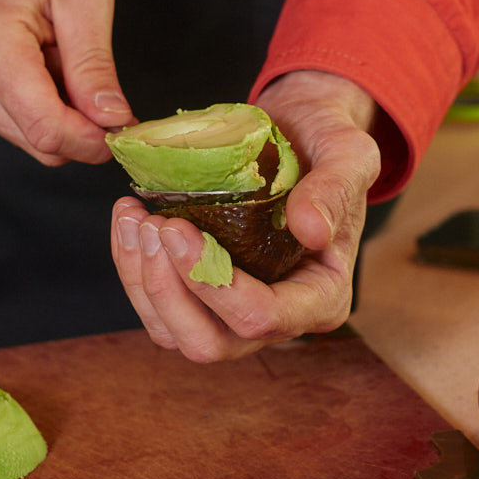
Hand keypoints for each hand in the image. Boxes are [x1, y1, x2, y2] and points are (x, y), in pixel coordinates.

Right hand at [0, 0, 133, 164]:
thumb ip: (95, 63)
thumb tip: (112, 119)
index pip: (44, 127)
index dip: (91, 140)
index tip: (122, 127)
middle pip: (40, 141)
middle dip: (81, 126)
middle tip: (96, 82)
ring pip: (31, 141)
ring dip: (61, 114)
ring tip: (58, 61)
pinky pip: (16, 131)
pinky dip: (40, 111)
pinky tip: (39, 72)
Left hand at [110, 71, 381, 360]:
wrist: (300, 134)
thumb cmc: (329, 144)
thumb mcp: (348, 154)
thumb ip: (335, 189)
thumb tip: (309, 229)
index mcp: (322, 299)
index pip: (262, 319)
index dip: (213, 284)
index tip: (177, 227)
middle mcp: (278, 320)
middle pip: (208, 343)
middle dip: (167, 290)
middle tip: (153, 225)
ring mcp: (234, 313)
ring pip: (172, 332)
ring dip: (141, 279)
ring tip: (134, 216)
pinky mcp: (202, 296)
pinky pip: (157, 306)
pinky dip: (132, 266)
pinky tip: (130, 219)